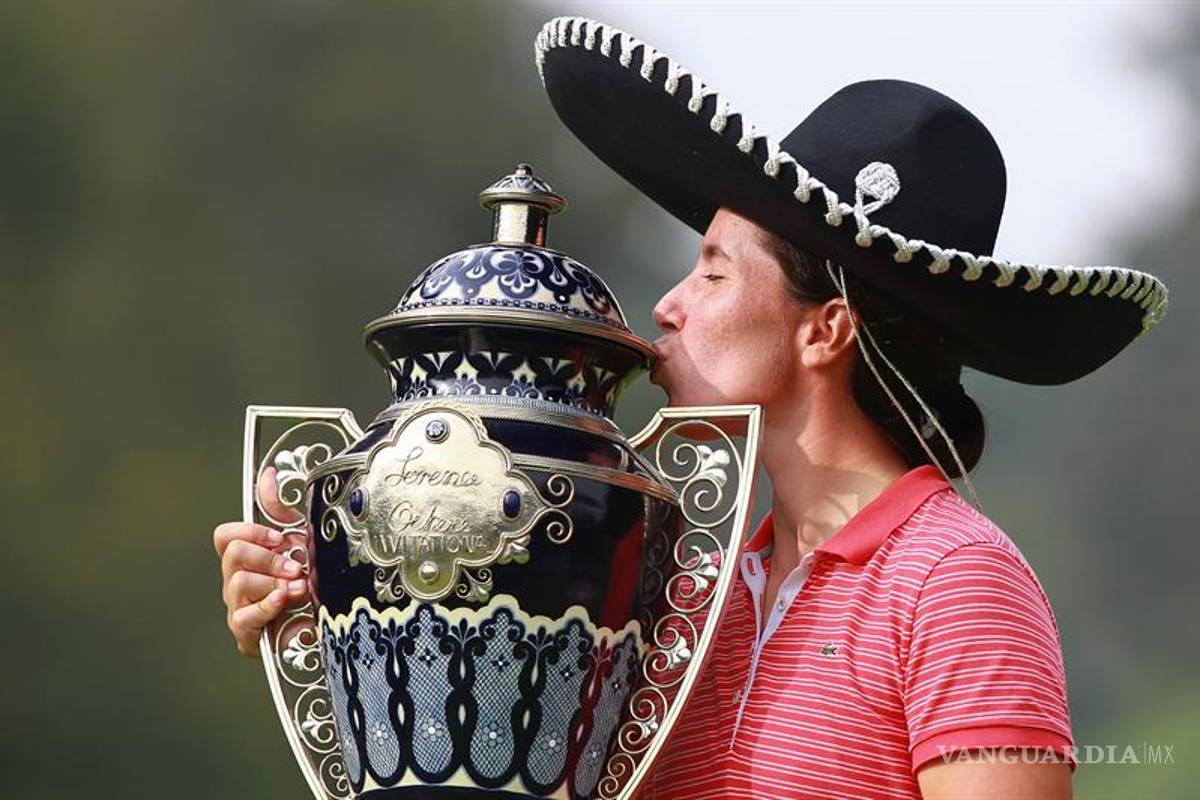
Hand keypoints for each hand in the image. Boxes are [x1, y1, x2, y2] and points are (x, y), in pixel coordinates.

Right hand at [213, 466, 308, 656]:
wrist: (323, 621)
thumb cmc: (308, 581)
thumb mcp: (300, 539)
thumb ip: (280, 509)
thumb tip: (268, 474)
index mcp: (247, 558)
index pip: (225, 536)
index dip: (252, 532)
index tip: (280, 538)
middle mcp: (237, 580)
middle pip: (233, 554)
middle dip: (269, 558)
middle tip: (295, 568)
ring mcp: (238, 606)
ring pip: (240, 583)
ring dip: (275, 584)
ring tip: (299, 589)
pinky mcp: (245, 632)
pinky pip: (245, 615)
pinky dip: (268, 606)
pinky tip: (284, 601)